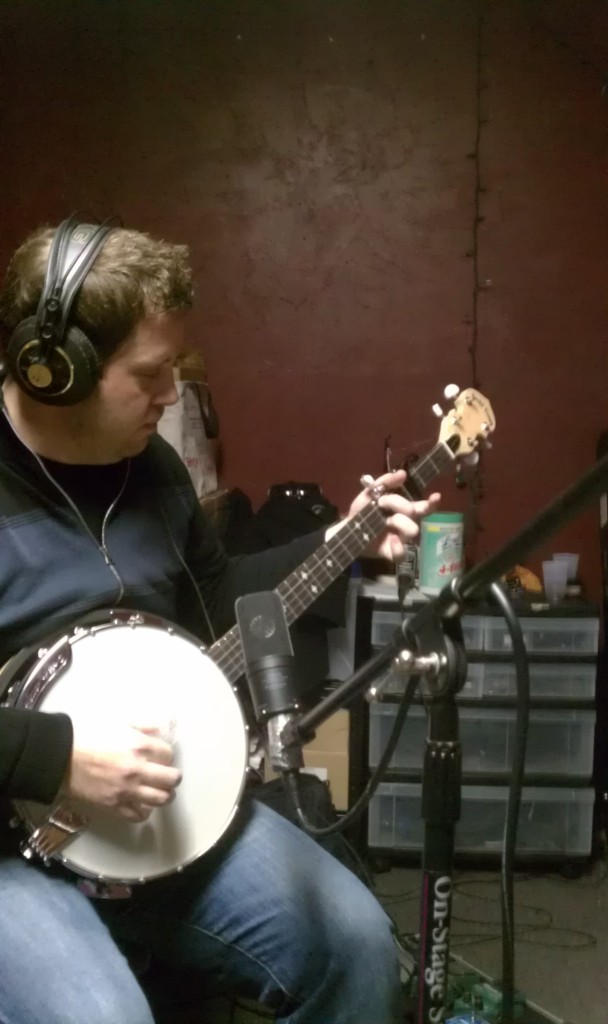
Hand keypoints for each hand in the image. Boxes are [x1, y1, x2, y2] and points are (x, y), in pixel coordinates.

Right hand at [64, 720, 181, 822]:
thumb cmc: (86, 733)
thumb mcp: (118, 720)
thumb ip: (143, 726)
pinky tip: (140, 803)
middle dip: (173, 776)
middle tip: (167, 775)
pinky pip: (138, 815)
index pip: (169, 754)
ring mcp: (127, 790)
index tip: (160, 755)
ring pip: (161, 800)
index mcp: (140, 746)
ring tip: (159, 790)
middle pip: (172, 779)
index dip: (166, 754)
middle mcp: (138, 770)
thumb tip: (160, 731)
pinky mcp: (114, 806)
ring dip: (164, 794)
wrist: (59, 755)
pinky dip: (144, 811)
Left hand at [326, 470, 440, 561]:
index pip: (424, 506)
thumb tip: (403, 473)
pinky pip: (402, 553)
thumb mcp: (370, 493)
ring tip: (384, 521)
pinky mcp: (392, 553)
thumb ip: (385, 482)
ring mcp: (400, 539)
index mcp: (403, 510)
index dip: (432, 502)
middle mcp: (405, 524)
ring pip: (412, 530)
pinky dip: (398, 546)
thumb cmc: (362, 512)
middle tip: (383, 503)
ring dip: (398, 522)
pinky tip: (391, 539)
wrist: (346, 530)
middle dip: (402, 505)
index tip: (435, 496)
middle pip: (416, 514)